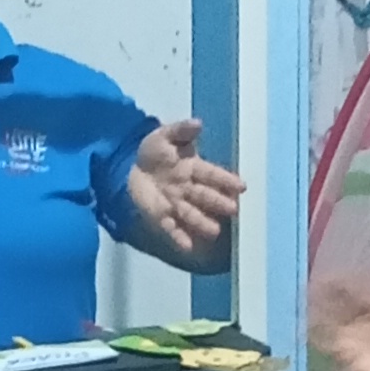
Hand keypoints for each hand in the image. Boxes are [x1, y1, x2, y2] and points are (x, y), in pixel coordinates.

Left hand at [127, 120, 244, 260]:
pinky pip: (171, 228)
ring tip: (214, 231)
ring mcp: (175, 204)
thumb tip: (198, 124)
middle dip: (218, 203)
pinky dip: (179, 237)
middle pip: (205, 196)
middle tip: (233, 209)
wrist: (128, 169)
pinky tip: (187, 246)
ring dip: (202, 222)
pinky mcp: (161, 217)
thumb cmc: (153, 152)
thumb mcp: (164, 135)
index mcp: (192, 168)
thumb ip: (181, 130)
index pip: (212, 174)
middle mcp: (188, 188)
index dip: (226, 181)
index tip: (241, 187)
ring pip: (191, 214)